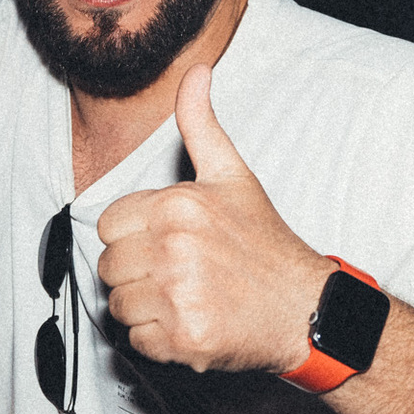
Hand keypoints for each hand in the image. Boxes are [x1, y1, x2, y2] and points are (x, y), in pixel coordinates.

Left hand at [96, 64, 335, 374]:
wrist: (304, 308)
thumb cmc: (265, 243)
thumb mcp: (233, 175)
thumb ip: (201, 124)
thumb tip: (197, 72)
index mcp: (177, 206)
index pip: (108, 225)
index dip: (133, 236)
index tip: (166, 243)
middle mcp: (174, 249)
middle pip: (109, 266)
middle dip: (136, 273)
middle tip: (178, 274)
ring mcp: (178, 295)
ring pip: (119, 305)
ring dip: (145, 308)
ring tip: (184, 298)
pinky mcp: (183, 338)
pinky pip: (138, 341)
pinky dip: (159, 341)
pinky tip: (189, 324)